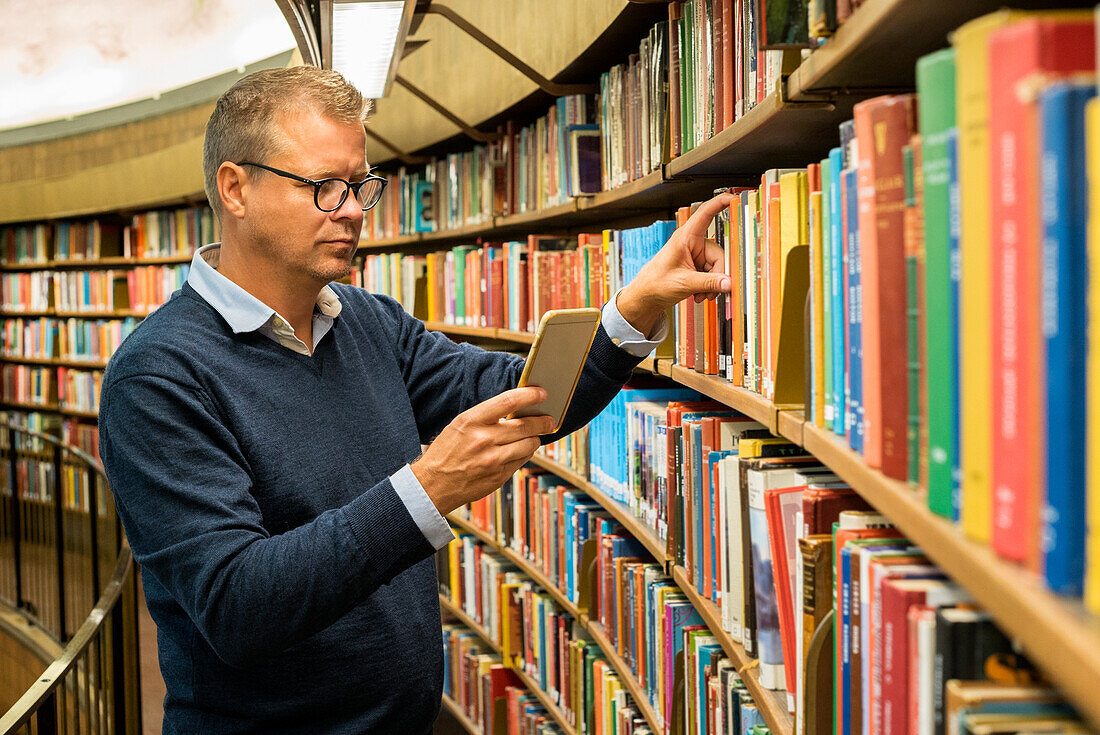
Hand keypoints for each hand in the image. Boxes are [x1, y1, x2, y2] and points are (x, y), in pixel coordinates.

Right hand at [410, 387, 553, 515]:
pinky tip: (521, 450)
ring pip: (529, 444)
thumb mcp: (459, 426)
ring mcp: (493, 460)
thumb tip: (516, 408)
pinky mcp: (499, 477)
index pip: (508, 401)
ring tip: (533, 436)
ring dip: (534, 438)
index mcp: (471, 421)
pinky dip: (525, 453)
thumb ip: (486, 417)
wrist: (432, 486)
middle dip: (542, 421)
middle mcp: (484, 440)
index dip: (529, 395)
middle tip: (549, 420)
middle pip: (525, 425)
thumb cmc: (445, 452)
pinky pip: (523, 460)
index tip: (541, 393)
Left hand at [615, 191, 733, 335]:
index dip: (721, 203)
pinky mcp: (698, 265)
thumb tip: (728, 283)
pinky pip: (713, 273)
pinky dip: (710, 285)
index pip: (706, 213)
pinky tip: (701, 293)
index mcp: (685, 237)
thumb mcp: (684, 283)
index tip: (734, 197)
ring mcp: (696, 254)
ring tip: (702, 294)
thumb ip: (708, 283)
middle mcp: (693, 243)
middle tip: (711, 291)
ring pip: (718, 266)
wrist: (647, 295)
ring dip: (713, 284)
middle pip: (719, 254)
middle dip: (718, 275)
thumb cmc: (656, 283)